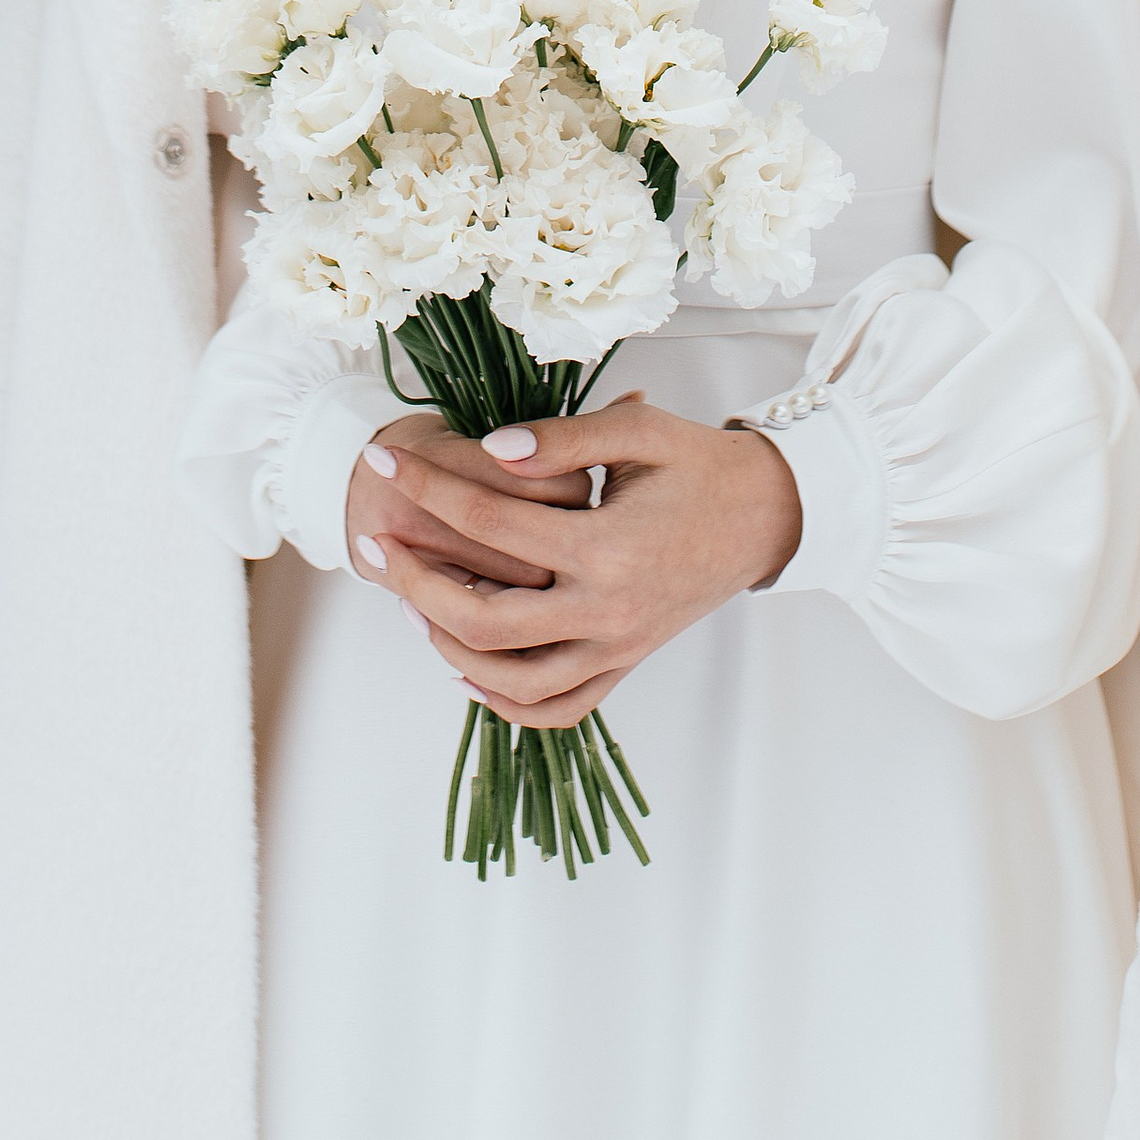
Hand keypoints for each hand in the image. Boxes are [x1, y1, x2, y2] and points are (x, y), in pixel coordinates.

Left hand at [355, 396, 800, 726]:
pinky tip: (464, 667)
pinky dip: (504, 701)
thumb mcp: (638, 432)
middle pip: (481, 619)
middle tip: (372, 541)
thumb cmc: (700, 464)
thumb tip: (488, 450)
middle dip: (411, 580)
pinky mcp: (624, 663)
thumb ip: (560, 440)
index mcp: (607, 546)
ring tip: (408, 598)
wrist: (767, 515)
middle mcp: (607, 611)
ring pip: (510, 678)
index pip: (490, 520)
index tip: (382, 462)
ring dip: (446, 643)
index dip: (426, 488)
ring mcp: (616, 647)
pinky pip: (556, 707)